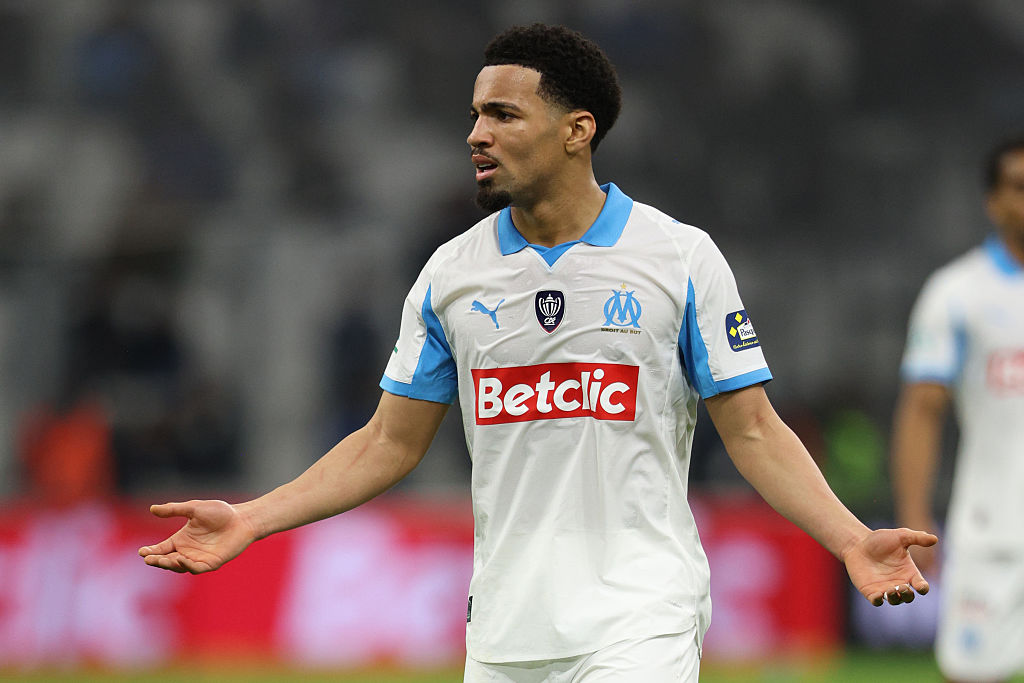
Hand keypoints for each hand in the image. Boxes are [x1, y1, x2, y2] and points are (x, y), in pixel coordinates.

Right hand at [138, 500, 256, 573]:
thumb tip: (152, 509)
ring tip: (162, 559)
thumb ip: (174, 510)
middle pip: (167, 560)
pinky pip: (197, 568)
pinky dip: (188, 565)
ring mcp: (199, 558)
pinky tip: (181, 559)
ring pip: (179, 566)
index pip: (161, 549)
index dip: (151, 551)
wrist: (241, 518)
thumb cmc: (220, 512)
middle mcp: (187, 551)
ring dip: (170, 564)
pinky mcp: (212, 563)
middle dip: (157, 560)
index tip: (142, 552)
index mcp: (181, 539)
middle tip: (149, 558)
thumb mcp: (194, 508)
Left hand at [842, 527, 937, 605]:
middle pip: (909, 597)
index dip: (923, 588)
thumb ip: (917, 537)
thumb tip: (935, 539)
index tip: (920, 586)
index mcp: (909, 572)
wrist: (857, 543)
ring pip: (895, 600)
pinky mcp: (871, 591)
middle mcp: (899, 583)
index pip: (921, 585)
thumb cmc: (880, 540)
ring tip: (890, 590)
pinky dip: (878, 601)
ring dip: (895, 598)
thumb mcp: (900, 536)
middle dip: (908, 595)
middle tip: (902, 586)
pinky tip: (878, 595)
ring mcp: (885, 588)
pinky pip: (877, 601)